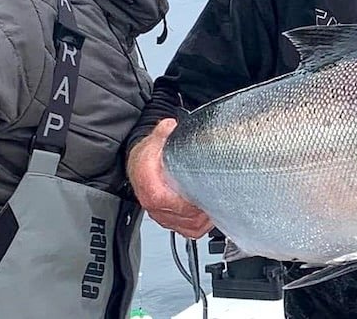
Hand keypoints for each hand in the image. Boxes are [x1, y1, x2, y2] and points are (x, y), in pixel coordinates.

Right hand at [127, 118, 213, 238]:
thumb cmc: (147, 158)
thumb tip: (170, 126)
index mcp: (150, 187)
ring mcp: (163, 216)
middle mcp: (155, 206)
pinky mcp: (170, 222)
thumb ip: (163, 132)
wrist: (139, 166)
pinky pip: (188, 231)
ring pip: (188, 228)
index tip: (203, 196)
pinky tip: (209, 213)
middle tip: (217, 197)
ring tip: (215, 204)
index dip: (186, 203)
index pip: (165, 202)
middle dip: (202, 210)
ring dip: (204, 219)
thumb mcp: (154, 140)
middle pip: (183, 218)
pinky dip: (201, 225)